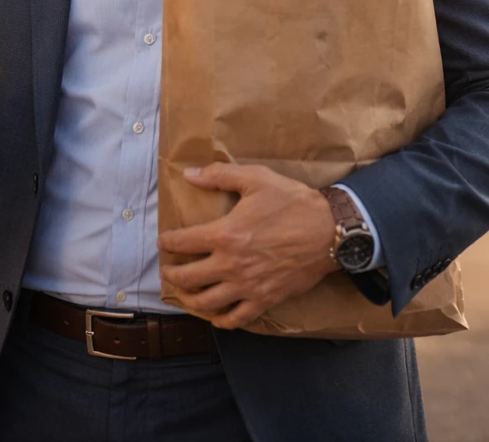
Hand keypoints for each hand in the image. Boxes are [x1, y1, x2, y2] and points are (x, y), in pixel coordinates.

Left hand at [158, 163, 338, 330]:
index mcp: (224, 234)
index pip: (183, 242)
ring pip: (208, 302)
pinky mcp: (266, 299)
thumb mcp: (254, 178)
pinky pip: (238, 318)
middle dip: (173, 275)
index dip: (168, 242)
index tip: (164, 242)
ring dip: (190, 299)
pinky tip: (216, 316)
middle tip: (168, 271)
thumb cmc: (292, 202)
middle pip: (189, 277)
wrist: (329, 231)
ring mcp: (248, 286)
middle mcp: (231, 265)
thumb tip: (189, 174)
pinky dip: (222, 320)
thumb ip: (218, 175)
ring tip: (184, 294)